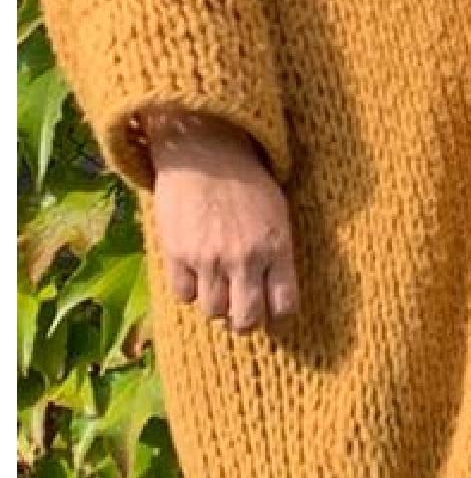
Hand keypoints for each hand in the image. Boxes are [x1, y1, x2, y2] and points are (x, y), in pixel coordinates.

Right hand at [142, 115, 297, 333]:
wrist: (205, 153)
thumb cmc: (248, 181)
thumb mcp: (278, 213)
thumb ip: (279, 252)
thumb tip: (275, 290)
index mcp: (277, 248)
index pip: (285, 305)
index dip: (278, 315)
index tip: (272, 310)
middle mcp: (245, 259)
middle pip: (246, 319)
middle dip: (245, 323)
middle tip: (241, 316)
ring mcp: (209, 259)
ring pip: (213, 311)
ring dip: (216, 307)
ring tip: (218, 293)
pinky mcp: (178, 254)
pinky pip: (183, 295)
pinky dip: (189, 292)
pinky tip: (194, 277)